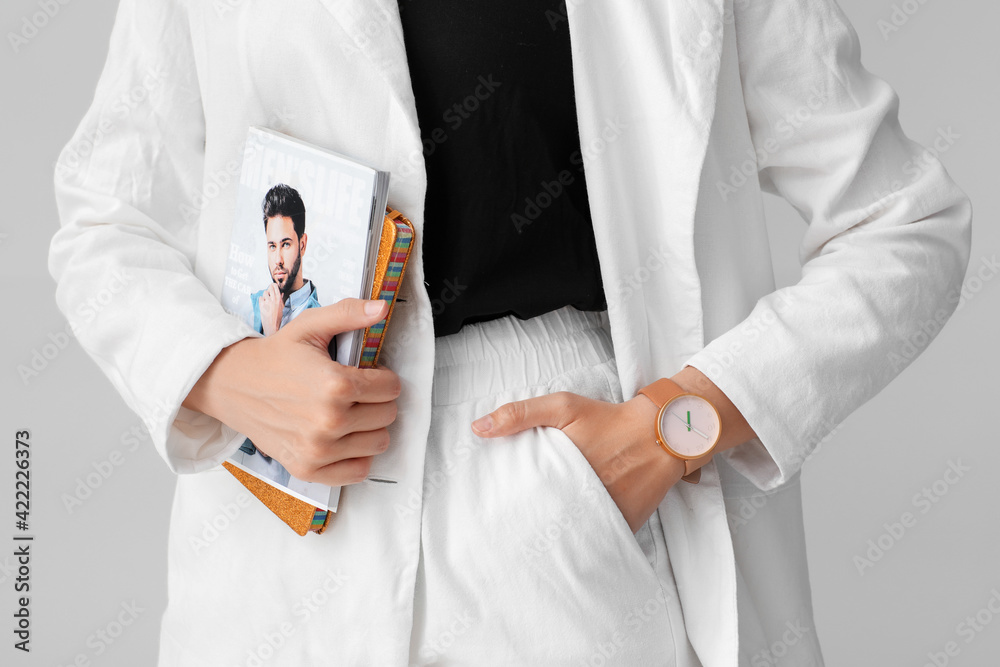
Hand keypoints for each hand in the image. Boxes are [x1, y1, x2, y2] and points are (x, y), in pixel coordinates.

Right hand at [184, 298, 399, 486]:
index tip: (367, 375)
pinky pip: (358, 471)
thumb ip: (349, 314)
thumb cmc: (274, 356)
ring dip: (370, 427)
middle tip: (356, 393)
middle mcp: (329, 422)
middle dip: (378, 400)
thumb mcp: (310, 326)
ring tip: (349, 413)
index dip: (383, 378)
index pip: (391, 388)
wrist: (232, 385)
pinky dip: (356, 456)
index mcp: (335, 385)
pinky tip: (342, 438)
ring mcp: (319, 450)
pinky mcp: (308, 469)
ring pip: (378, 443)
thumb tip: (382, 307)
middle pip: (388, 415)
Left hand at [259, 283, 283, 335]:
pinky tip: (263, 304)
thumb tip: (281, 294)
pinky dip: (261, 300)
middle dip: (269, 289)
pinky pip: (260, 298)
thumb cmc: (277, 317)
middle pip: (270, 288)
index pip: (276, 288)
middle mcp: (273, 299)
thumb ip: (281, 299)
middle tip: (268, 292)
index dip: (273, 285)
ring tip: (266, 300)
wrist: (272, 324)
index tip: (272, 285)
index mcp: (279, 300)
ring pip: (265, 292)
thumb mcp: (281, 307)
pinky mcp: (262, 305)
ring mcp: (267, 302)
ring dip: (265, 295)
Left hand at [471, 392, 685, 532]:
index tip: (497, 513)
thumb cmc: (609, 419)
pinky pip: (599, 539)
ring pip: (573, 536)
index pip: (529, 501)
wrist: (661, 433)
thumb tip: (478, 428)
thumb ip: (520, 414)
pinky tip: (570, 542)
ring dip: (558, 538)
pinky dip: (586, 541)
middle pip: (548, 522)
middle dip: (531, 527)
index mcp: (566, 471)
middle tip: (510, 532)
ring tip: (535, 544)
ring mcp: (607, 514)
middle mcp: (587, 497)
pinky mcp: (625, 524)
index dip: (512, 508)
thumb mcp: (563, 405)